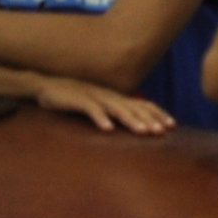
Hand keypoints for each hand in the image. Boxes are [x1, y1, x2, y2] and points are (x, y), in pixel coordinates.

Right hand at [32, 78, 172, 134]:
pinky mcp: (77, 100)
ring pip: (117, 109)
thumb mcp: (97, 105)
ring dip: (131, 120)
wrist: (46, 85)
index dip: (157, 114)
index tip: (172, 126)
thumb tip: (129, 125)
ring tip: (143, 132)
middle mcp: (109, 96)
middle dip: (150, 120)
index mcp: (115, 98)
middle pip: (134, 107)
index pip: (142, 104)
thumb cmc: (73, 98)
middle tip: (162, 132)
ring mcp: (94, 96)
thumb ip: (113, 113)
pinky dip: (100, 118)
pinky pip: (91, 109)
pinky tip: (108, 130)